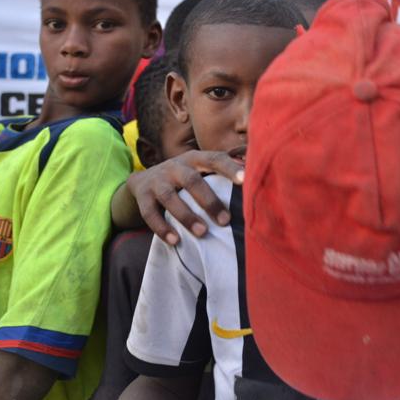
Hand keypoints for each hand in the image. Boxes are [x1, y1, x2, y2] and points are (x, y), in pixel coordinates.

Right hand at [125, 150, 243, 244]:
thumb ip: (221, 174)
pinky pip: (149, 213)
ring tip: (202, 233)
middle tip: (225, 220)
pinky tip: (175, 241)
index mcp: (194, 159)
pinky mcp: (142, 196)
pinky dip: (162, 228)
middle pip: (191, 180)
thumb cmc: (183, 179)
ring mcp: (157, 181)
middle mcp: (175, 166)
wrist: (142, 181)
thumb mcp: (199, 170)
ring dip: (186, 215)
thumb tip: (257, 178)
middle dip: (209, 200)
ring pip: (169, 197)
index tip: (245, 180)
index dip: (229, 168)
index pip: (214, 159)